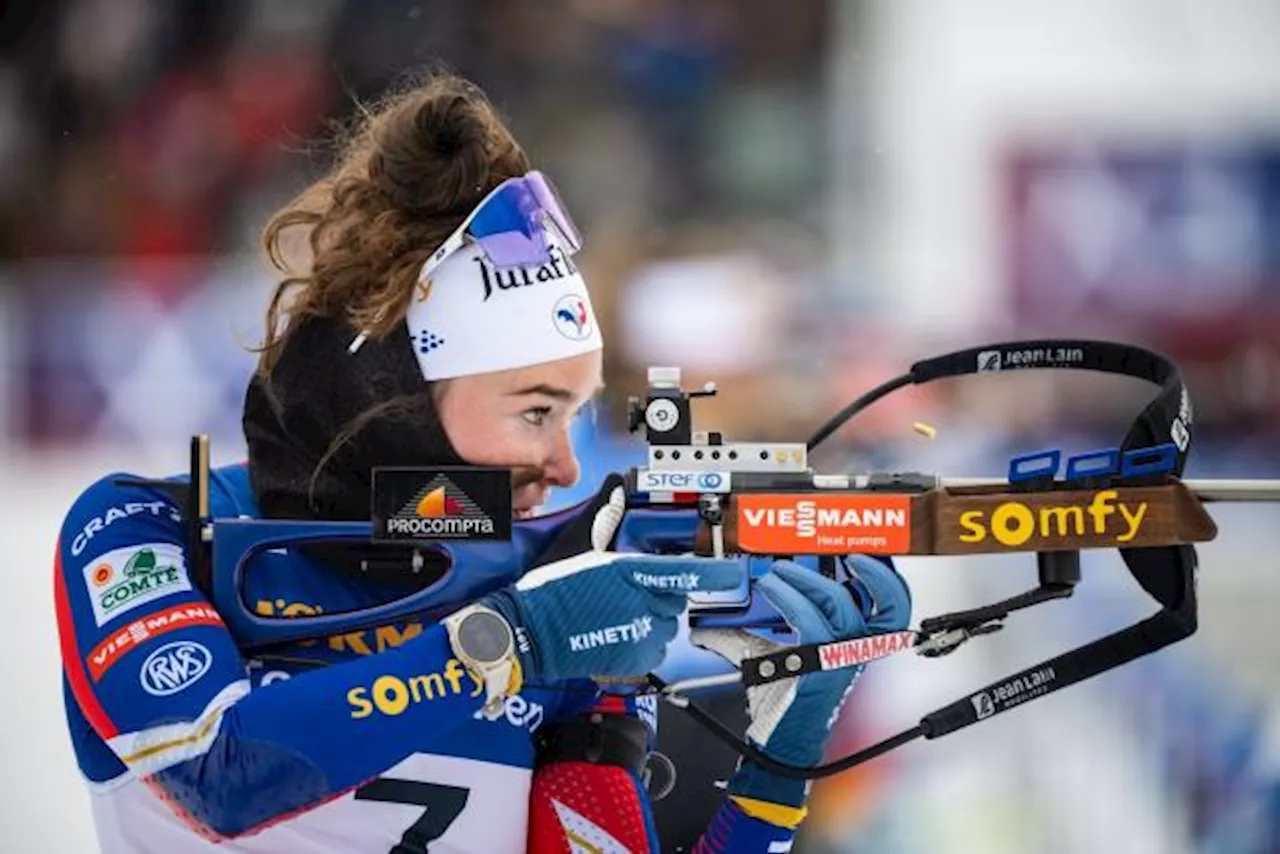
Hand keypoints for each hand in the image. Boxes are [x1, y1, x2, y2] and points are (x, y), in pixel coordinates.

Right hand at [481, 477, 743, 682]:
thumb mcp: (576, 545)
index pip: (684, 573)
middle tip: (629, 590)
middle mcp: (641, 605)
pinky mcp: (632, 661)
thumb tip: (615, 488)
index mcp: (631, 573)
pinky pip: (652, 649)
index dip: (713, 573)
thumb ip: (603, 516)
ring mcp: (639, 636)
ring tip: (618, 614)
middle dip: (659, 593)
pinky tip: (616, 633)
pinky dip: (641, 643)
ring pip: (665, 625)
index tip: (732, 572)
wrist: (529, 634)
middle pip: (673, 598)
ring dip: (651, 619)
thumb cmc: (549, 590)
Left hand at [690, 555, 910, 805]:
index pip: (893, 611)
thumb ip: (739, 636)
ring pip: (841, 605)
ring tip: (778, 571)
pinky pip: (811, 621)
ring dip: (807, 579)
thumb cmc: (780, 701)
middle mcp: (855, 650)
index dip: (888, 581)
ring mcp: (842, 658)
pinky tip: (771, 588)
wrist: (778, 740)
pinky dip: (790, 598)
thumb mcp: (764, 657)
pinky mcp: (822, 665)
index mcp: (855, 644)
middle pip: (887, 606)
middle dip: (869, 572)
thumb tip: (703, 627)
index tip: (865, 556)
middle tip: (840, 553)